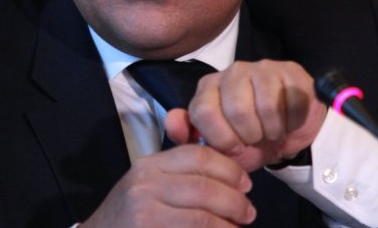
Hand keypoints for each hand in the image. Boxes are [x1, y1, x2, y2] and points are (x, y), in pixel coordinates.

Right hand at [81, 145, 255, 226]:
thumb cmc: (129, 214)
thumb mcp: (148, 183)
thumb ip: (181, 173)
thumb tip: (233, 173)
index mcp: (150, 165)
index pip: (199, 156)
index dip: (229, 169)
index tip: (245, 183)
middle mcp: (146, 185)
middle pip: (206, 188)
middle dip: (235, 201)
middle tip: (248, 212)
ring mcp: (146, 213)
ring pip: (203, 217)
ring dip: (229, 225)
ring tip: (237, 227)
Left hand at [177, 60, 326, 170]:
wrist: (287, 134)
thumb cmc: (248, 139)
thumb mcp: (217, 147)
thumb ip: (188, 136)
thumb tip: (172, 122)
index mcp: (208, 88)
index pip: (203, 112)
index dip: (222, 139)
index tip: (234, 147)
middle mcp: (232, 72)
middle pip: (237, 110)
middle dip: (250, 136)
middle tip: (256, 138)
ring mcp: (262, 67)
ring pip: (266, 107)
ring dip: (272, 130)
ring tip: (272, 132)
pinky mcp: (291, 71)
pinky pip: (292, 103)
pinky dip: (292, 123)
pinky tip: (288, 122)